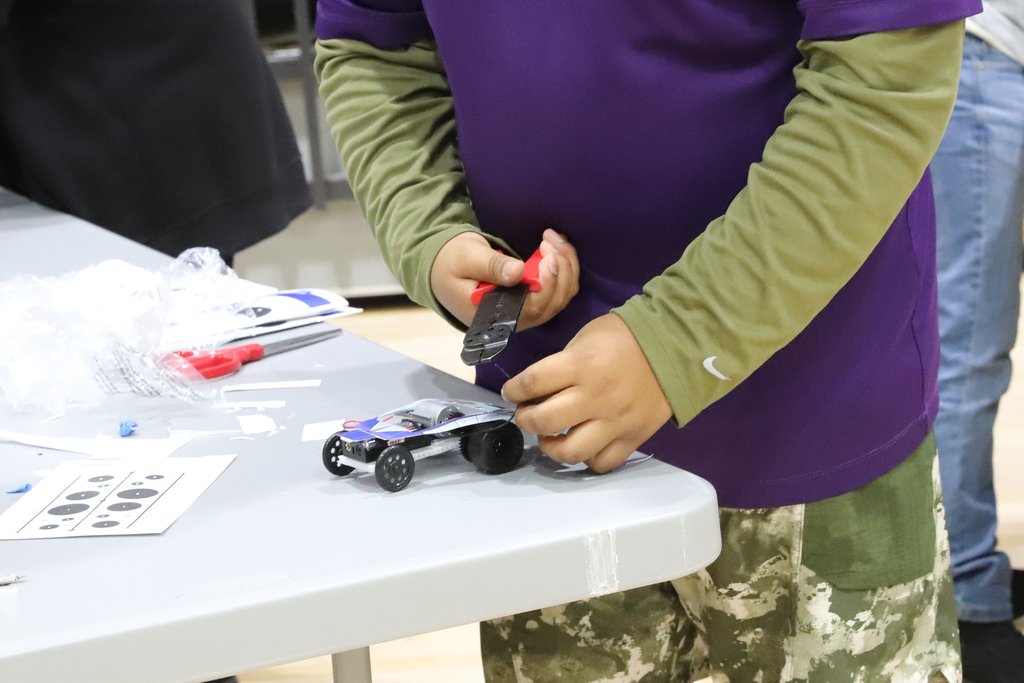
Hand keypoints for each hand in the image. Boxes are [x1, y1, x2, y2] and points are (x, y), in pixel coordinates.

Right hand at [431, 229, 578, 330]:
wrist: (444, 266)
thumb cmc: (451, 261)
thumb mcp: (466, 258)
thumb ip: (491, 267)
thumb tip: (518, 272)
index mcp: (493, 316)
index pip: (531, 309)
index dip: (547, 285)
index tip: (549, 256)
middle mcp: (513, 320)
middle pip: (552, 304)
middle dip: (561, 270)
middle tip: (549, 240)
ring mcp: (525, 312)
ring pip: (560, 296)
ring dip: (566, 266)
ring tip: (552, 238)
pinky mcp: (531, 300)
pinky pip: (558, 290)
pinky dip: (563, 268)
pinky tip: (556, 246)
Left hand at [502, 313, 672, 472]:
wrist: (676, 347)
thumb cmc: (625, 338)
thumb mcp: (586, 337)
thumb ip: (562, 364)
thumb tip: (540, 388)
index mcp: (581, 365)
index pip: (532, 383)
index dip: (514, 390)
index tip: (512, 392)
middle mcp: (595, 397)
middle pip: (544, 421)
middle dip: (525, 419)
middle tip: (527, 414)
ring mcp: (615, 422)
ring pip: (571, 451)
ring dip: (551, 447)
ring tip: (550, 437)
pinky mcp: (633, 438)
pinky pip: (602, 462)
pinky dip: (587, 459)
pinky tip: (583, 446)